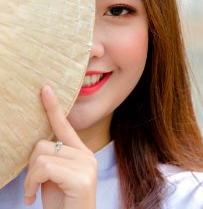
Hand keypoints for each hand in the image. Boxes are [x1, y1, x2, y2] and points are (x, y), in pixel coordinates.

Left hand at [24, 85, 96, 208]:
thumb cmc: (62, 202)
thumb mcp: (54, 176)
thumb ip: (53, 156)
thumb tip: (39, 143)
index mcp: (81, 152)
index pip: (65, 126)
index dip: (53, 107)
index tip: (45, 89)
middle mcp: (86, 156)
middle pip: (44, 143)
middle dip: (31, 166)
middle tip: (32, 184)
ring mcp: (86, 166)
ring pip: (41, 155)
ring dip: (30, 177)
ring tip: (33, 192)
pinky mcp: (82, 179)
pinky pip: (44, 168)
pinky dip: (31, 183)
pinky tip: (33, 197)